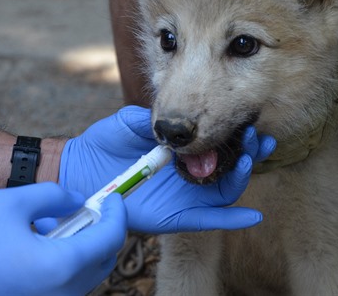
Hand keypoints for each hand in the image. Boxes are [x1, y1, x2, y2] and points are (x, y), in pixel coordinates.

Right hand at [0, 183, 125, 295]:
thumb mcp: (12, 202)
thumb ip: (55, 195)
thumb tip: (79, 200)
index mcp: (62, 265)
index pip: (111, 238)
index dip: (118, 213)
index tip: (115, 197)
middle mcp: (64, 291)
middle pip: (105, 258)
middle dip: (105, 229)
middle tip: (90, 208)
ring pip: (89, 273)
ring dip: (87, 245)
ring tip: (63, 222)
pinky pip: (70, 283)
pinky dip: (71, 260)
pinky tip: (47, 242)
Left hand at [59, 105, 275, 233]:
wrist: (79, 170)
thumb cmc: (104, 144)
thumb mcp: (129, 121)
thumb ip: (156, 118)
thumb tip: (182, 116)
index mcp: (181, 151)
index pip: (217, 144)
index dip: (236, 134)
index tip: (250, 120)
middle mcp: (187, 174)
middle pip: (228, 167)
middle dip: (249, 152)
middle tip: (257, 138)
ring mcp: (184, 196)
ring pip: (224, 192)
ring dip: (243, 177)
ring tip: (252, 158)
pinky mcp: (176, 216)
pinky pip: (208, 220)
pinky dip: (232, 220)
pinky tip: (254, 216)